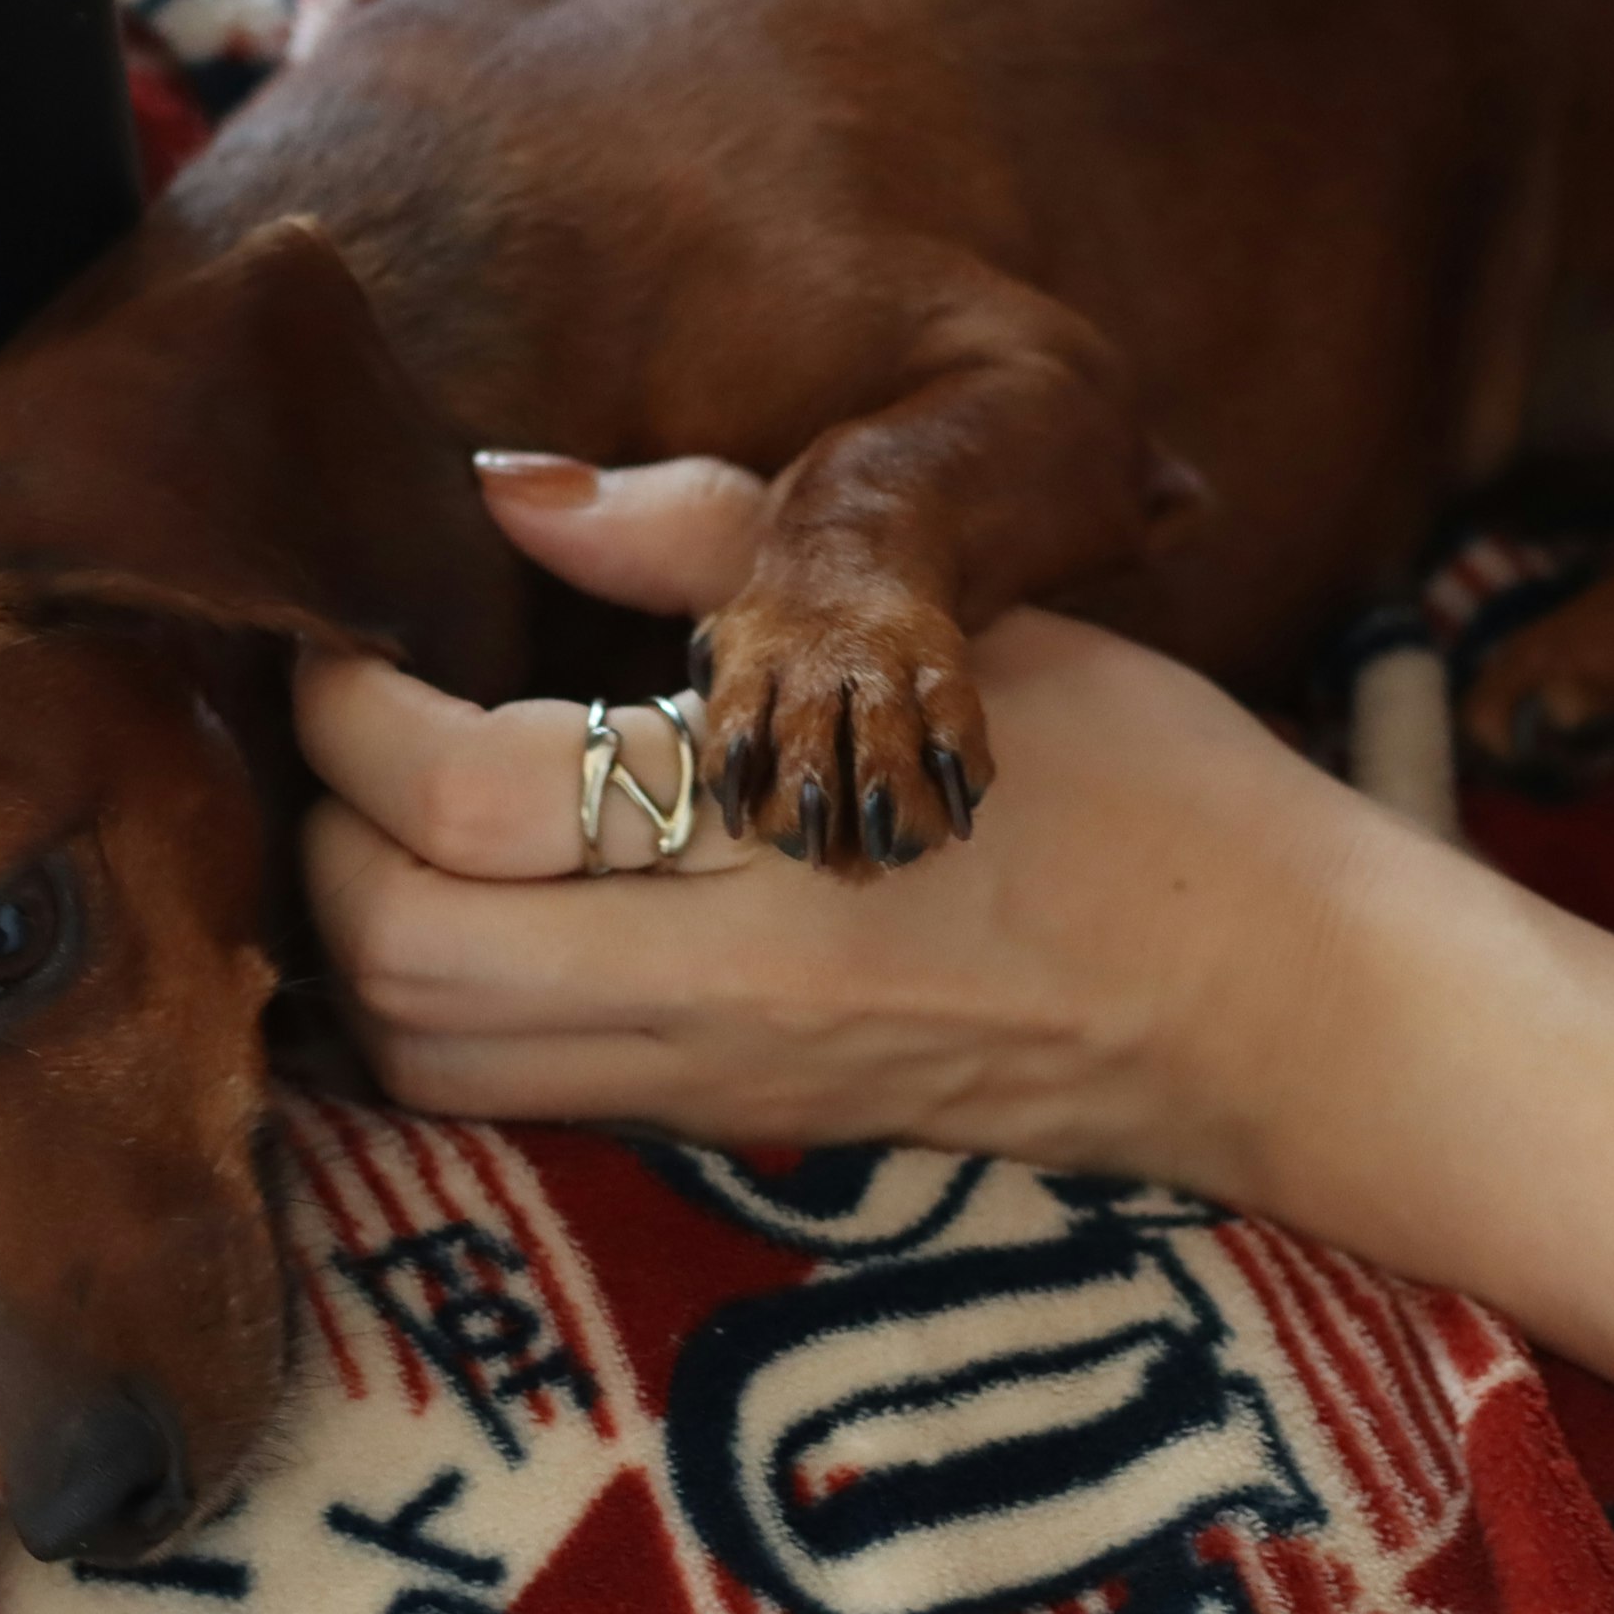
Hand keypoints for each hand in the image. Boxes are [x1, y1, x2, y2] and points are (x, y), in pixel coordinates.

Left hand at [294, 455, 1428, 1190]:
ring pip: (429, 1059)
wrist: (1293, 1014)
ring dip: (360, 938)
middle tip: (349, 723)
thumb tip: (514, 483)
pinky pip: (509, 1092)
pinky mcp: (733, 1130)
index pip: (472, 801)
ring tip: (391, 809)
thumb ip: (717, 544)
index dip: (354, 708)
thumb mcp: (964, 626)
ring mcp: (724, 1084)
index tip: (351, 623)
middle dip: (320, 837)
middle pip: (400, 962)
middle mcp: (729, 999)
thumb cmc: (1158, 795)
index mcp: (790, 851)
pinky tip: (471, 897)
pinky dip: (436, 1006)